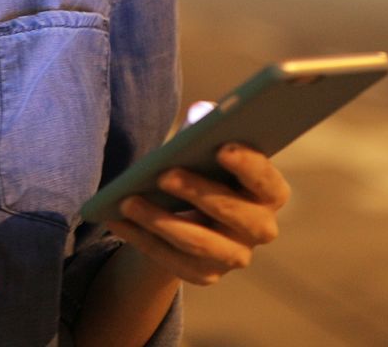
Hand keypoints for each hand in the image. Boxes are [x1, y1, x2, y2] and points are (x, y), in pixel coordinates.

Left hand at [105, 143, 290, 285]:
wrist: (194, 218)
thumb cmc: (206, 171)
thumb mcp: (208, 150)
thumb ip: (208, 131)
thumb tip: (201, 113)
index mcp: (270, 193)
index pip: (267, 181)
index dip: (249, 166)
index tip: (222, 147)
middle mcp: (260, 229)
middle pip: (234, 214)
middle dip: (198, 192)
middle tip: (164, 174)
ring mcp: (234, 256)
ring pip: (198, 243)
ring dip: (160, 221)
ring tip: (128, 201)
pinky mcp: (205, 274)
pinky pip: (171, 260)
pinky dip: (142, 239)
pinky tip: (117, 220)